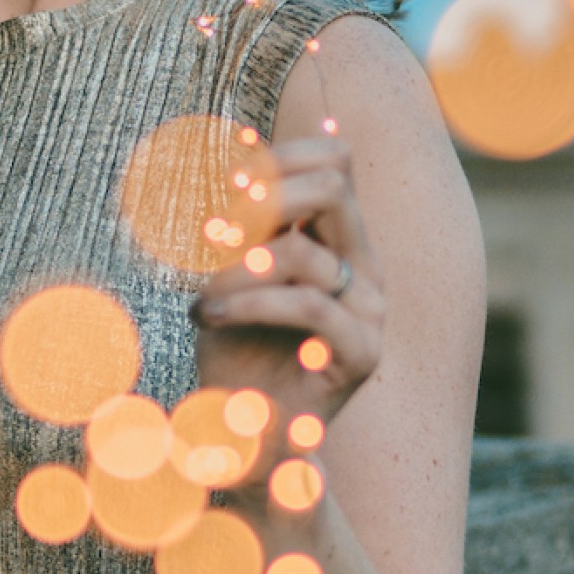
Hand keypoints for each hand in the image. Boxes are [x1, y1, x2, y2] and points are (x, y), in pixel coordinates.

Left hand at [190, 135, 383, 464]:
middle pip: (333, 186)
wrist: (244, 435)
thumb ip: (240, 215)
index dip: (279, 155)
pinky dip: (247, 302)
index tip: (222, 178)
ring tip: (201, 293)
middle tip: (212, 226)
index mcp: (341, 239)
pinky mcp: (364, 352)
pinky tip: (207, 315)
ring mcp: (372, 309)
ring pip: (303, 252)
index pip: (333, 161)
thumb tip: (239, 138)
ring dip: (234, 268)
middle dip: (263, 195)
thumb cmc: (233, 345)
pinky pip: (308, 303)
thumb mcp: (227, 267)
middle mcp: (366, 266)